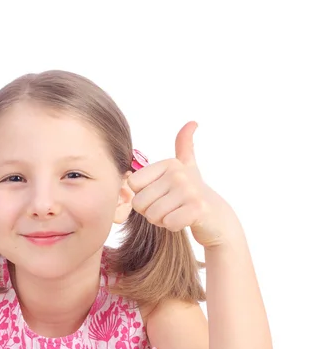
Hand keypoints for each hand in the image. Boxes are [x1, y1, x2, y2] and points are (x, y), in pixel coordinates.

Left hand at [127, 121, 239, 248]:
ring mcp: (189, 189)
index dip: (142, 195)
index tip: (160, 194)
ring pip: (152, 215)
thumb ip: (184, 145)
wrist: (217, 218)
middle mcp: (178, 173)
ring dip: (162, 220)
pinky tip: (185, 220)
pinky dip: (173, 227)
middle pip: (139, 202)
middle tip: (170, 207)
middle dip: (151, 212)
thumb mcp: (186, 167)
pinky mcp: (197, 208)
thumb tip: (192, 122)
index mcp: (168, 163)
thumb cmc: (191, 194)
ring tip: (177, 213)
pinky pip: (168, 224)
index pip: (132, 184)